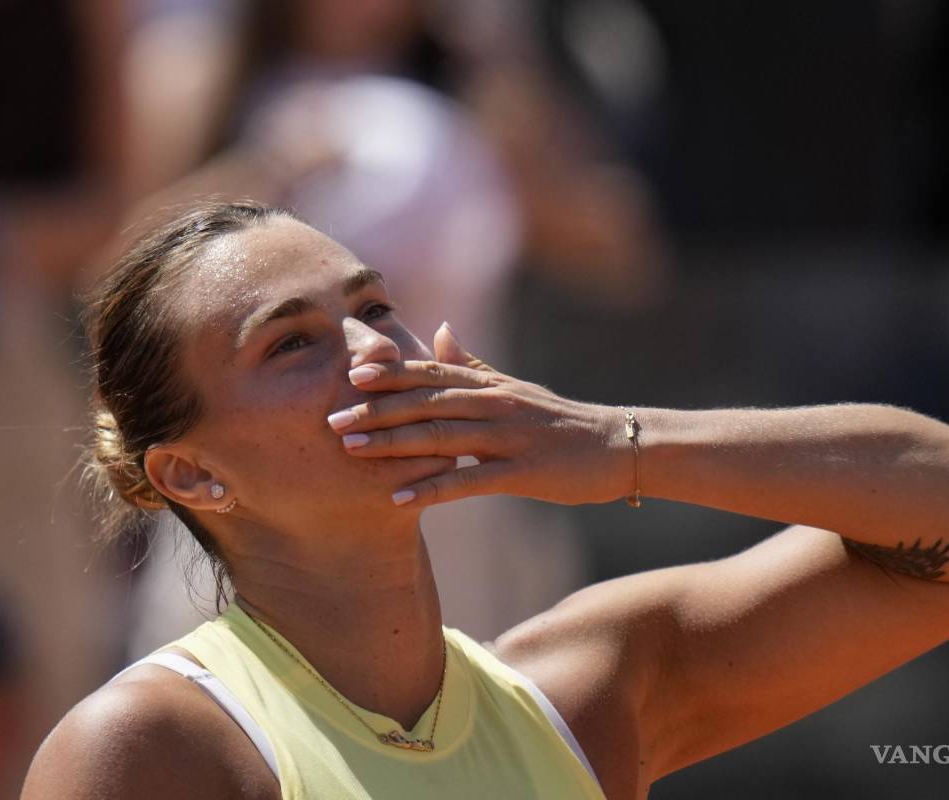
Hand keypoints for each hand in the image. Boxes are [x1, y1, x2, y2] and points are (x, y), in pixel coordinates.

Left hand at [327, 323, 629, 507]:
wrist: (615, 447)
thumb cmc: (559, 422)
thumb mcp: (514, 387)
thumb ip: (473, 364)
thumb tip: (438, 331)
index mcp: (490, 385)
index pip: (431, 374)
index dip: (390, 372)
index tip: (349, 374)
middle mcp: (494, 404)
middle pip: (426, 403)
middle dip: (376, 411)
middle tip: (332, 421)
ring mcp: (507, 437)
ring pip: (440, 437)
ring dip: (392, 444)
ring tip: (351, 452)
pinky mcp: (520, 472)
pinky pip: (467, 481)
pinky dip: (430, 489)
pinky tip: (398, 499)